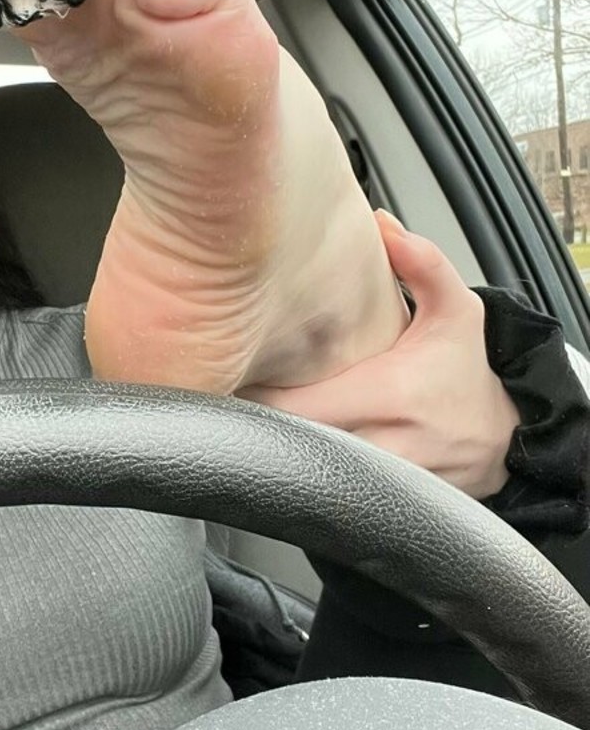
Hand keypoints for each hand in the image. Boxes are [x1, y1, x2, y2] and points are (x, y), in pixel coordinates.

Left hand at [239, 211, 520, 498]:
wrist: (503, 441)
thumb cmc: (466, 375)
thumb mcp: (458, 312)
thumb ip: (424, 265)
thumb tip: (382, 224)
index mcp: (390, 396)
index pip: (300, 406)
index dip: (258, 394)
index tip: (235, 372)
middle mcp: (382, 446)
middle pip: (292, 444)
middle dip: (256, 423)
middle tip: (226, 394)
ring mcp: (378, 485)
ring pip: (303, 474)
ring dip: (274, 451)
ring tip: (244, 423)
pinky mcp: (372, 505)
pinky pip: (321, 493)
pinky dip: (298, 474)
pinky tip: (280, 453)